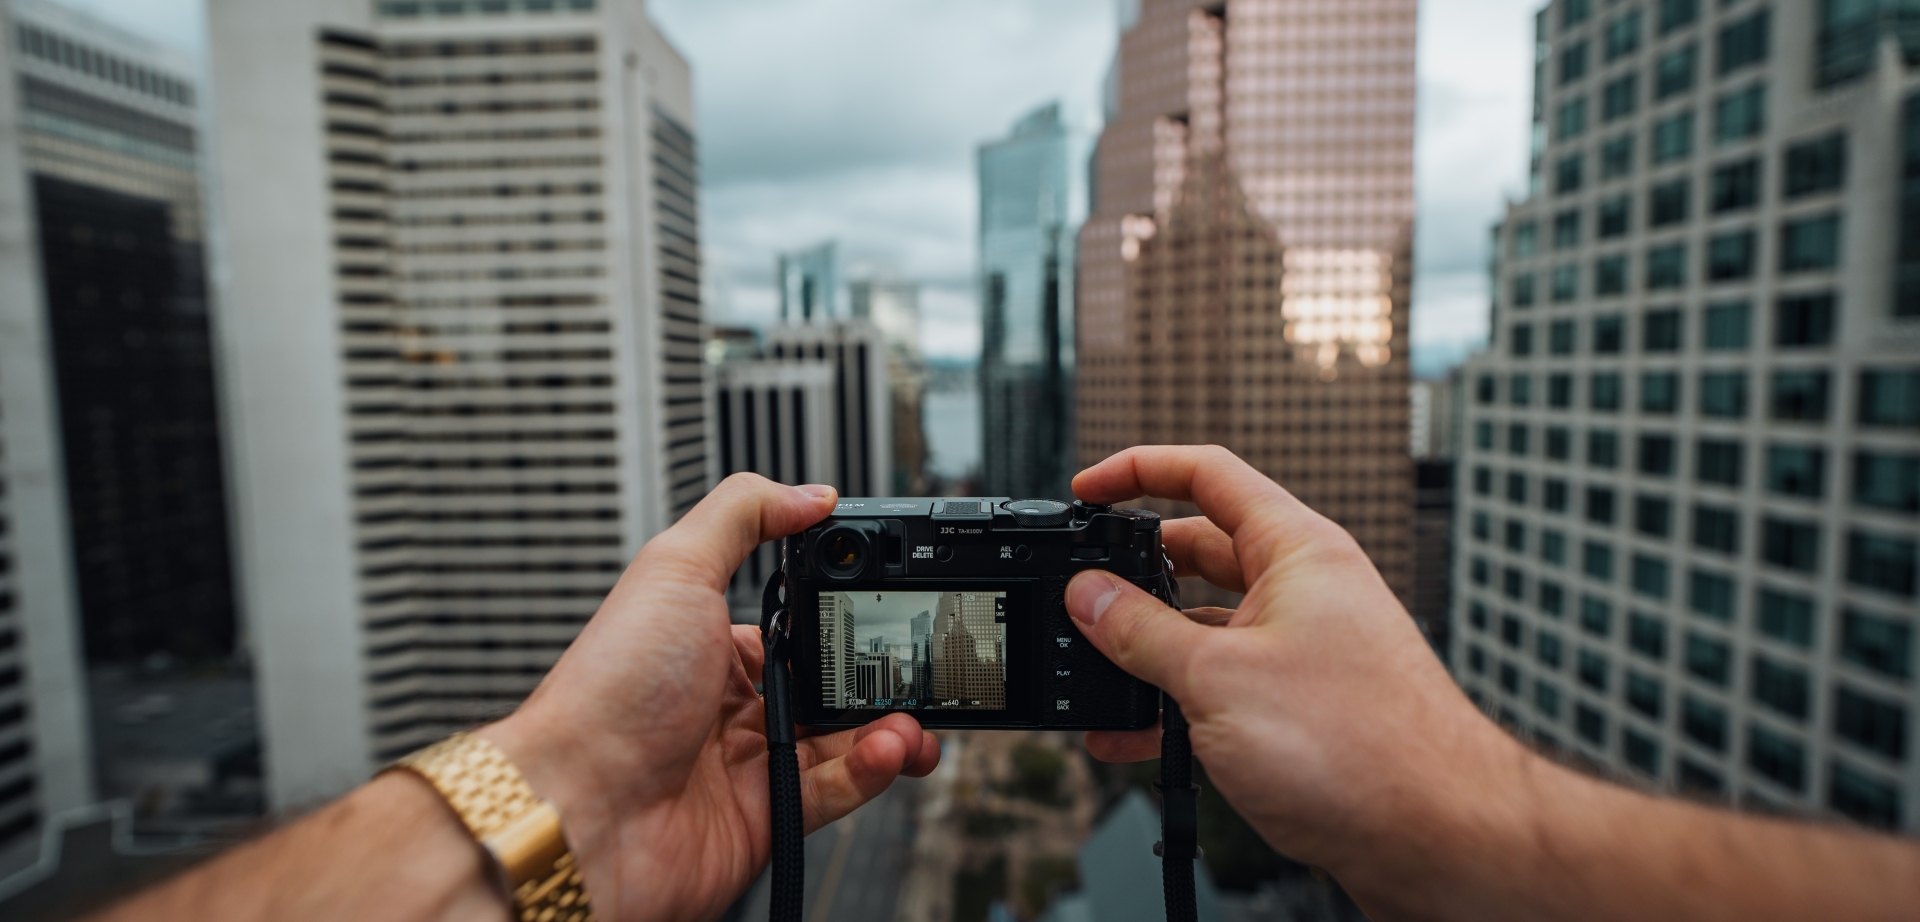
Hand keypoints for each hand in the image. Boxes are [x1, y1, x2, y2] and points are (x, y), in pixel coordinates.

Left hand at [480, 474, 940, 921]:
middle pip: (835, 688)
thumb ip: (744, 515)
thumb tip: (811, 492)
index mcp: (712, 645)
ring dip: (891, 727)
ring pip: (848, 741)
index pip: (802, 627)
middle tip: (915, 671)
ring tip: (910, 723)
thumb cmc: (607, 689)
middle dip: (885, 680)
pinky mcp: (767, 818)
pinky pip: (838, 790)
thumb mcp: (674, 567)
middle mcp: (734, 706)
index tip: (889, 610)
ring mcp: (752, 764)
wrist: (580, 805)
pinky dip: (871, 771)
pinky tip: (886, 750)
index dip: (849, 620)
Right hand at [1065, 446, 1523, 910]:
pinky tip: (1134, 737)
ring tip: (1095, 687)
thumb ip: (1141, 633)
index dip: (1139, 470)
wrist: (1435, 835)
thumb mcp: (1217, 680)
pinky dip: (1175, 702)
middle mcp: (1305, 588)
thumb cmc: (1360, 746)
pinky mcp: (1303, 702)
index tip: (1087, 491)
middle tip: (1081, 600)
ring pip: (1206, 627)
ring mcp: (1306, 645)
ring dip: (1148, 655)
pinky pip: (1223, 682)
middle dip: (1134, 577)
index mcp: (1296, 549)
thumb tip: (1090, 595)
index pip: (1207, 474)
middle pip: (1200, 552)